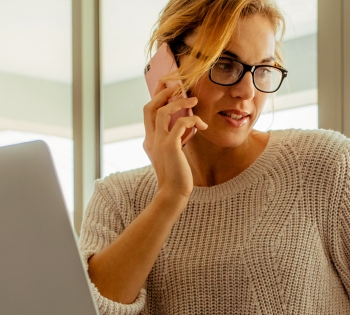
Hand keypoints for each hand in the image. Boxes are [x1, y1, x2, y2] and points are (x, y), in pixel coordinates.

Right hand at [142, 84, 207, 199]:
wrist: (173, 193)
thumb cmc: (176, 175)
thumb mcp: (172, 154)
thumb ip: (174, 139)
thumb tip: (185, 127)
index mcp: (150, 140)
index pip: (148, 112)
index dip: (157, 97)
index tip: (169, 88)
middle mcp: (151, 139)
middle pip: (149, 107)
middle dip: (163, 93)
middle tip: (178, 87)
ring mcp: (159, 142)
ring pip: (162, 111)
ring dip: (179, 103)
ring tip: (193, 100)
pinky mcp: (170, 147)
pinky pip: (181, 124)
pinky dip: (192, 120)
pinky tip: (202, 126)